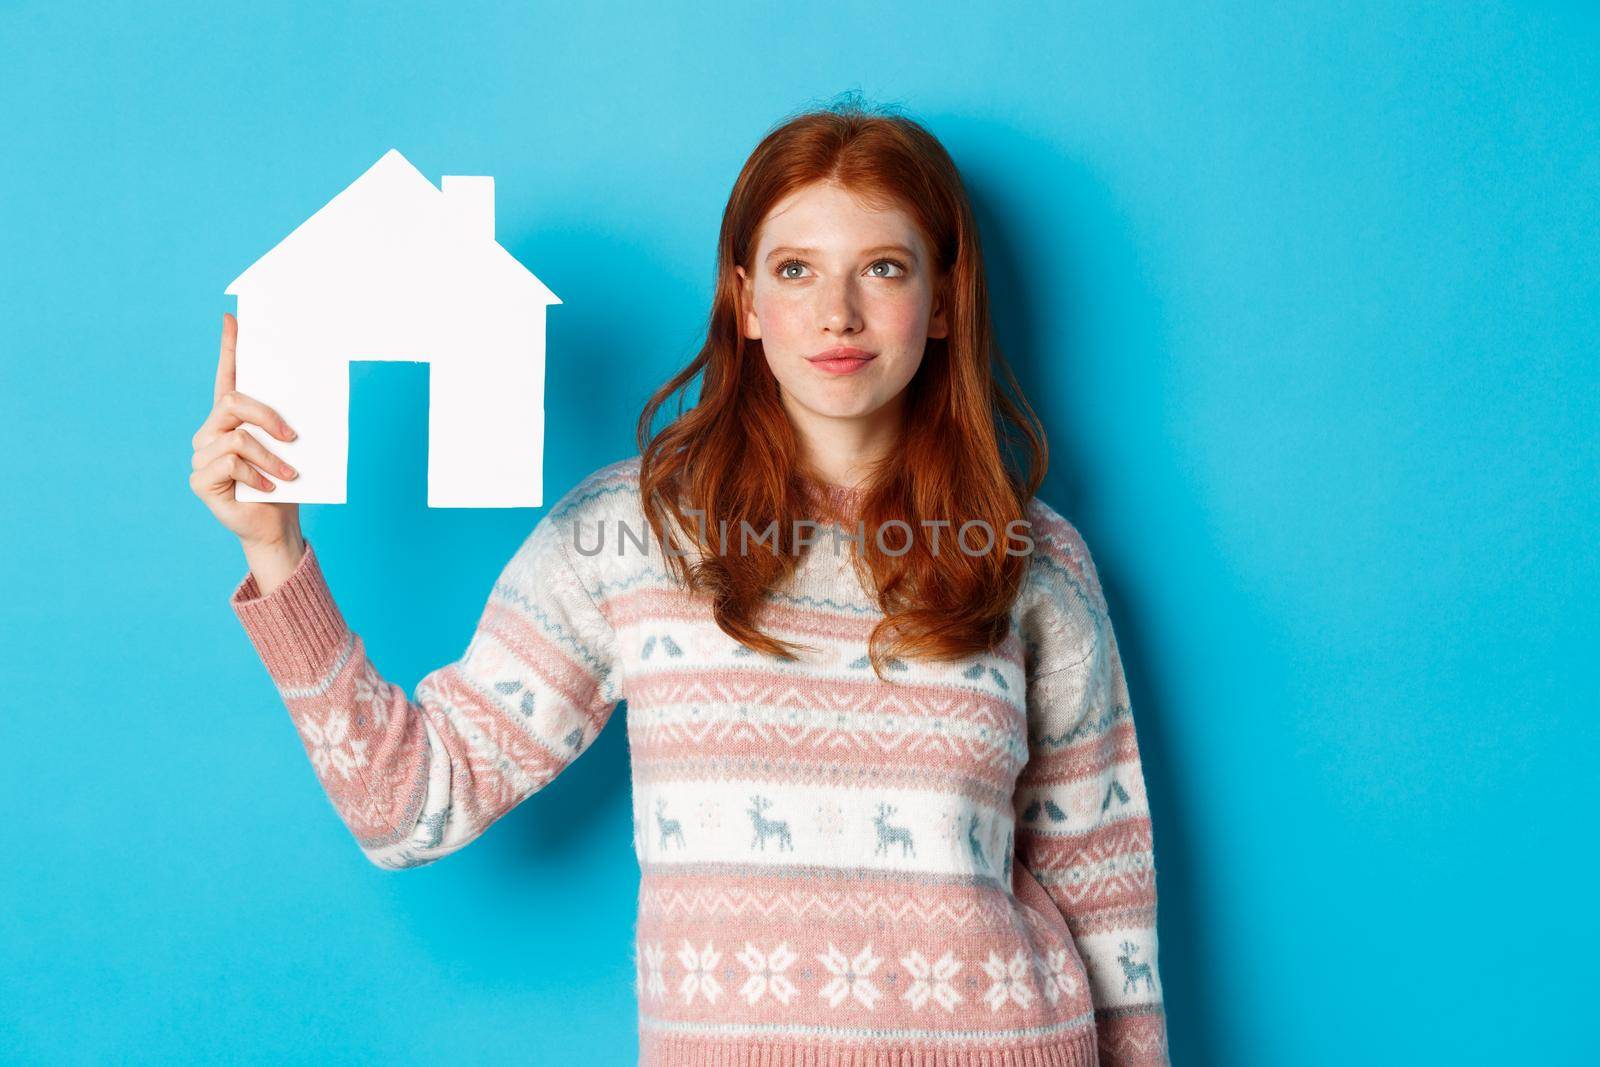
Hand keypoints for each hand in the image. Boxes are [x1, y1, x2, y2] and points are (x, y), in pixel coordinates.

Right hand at [190, 313, 305, 582]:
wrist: (277, 526)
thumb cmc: (285, 486)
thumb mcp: (292, 450)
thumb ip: (288, 424)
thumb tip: (306, 397)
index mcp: (233, 419)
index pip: (228, 377)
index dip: (229, 349)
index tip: (232, 320)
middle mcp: (212, 432)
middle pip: (234, 403)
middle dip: (268, 417)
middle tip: (294, 438)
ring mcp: (202, 455)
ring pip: (237, 437)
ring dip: (270, 457)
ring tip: (289, 476)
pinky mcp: (200, 479)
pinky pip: (230, 463)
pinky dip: (256, 475)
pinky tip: (267, 489)